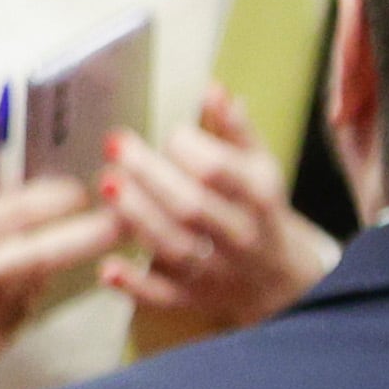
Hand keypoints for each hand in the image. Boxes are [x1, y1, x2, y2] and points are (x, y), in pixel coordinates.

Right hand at [0, 178, 124, 388]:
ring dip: (38, 274)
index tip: (83, 192)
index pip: (25, 209)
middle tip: (128, 221)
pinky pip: (19, 319)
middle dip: (95, 235)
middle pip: (51, 253)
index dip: (63, 199)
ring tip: (8, 266)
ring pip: (36, 288)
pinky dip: (14, 305)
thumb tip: (43, 202)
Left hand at [105, 91, 337, 338]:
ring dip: (138, 217)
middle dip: (150, 174)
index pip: (221, 172)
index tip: (172, 133)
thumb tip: (212, 89)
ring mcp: (217, 272)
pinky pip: (164, 297)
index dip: (190, 147)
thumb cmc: (261, 214)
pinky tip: (109, 268)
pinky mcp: (194, 298)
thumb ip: (235, 130)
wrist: (281, 281)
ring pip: (175, 247)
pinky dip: (135, 286)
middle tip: (117, 146)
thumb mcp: (260, 168)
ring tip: (107, 186)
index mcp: (259, 200)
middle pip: (191, 207)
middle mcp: (240, 237)